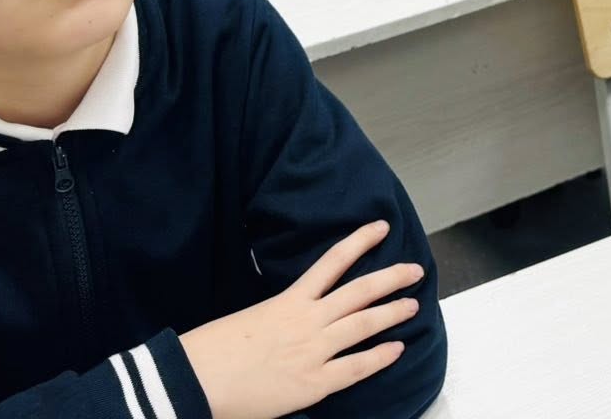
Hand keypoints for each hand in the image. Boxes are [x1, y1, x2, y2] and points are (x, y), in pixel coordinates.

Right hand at [179, 220, 423, 418]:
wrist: (195, 379)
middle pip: (360, 291)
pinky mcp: (313, 383)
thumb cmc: (214, 349)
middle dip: (391, 277)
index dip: (360, 241)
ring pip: (364, 325)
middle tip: (415, 270)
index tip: (382, 227)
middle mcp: (307, 320)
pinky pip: (355, 368)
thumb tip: (293, 318)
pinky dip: (379, 358)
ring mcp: (313, 351)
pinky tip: (396, 350)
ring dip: (392, 313)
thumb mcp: (250, 320)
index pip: (333, 261)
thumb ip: (280, 316)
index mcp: (289, 300)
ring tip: (413, 305)